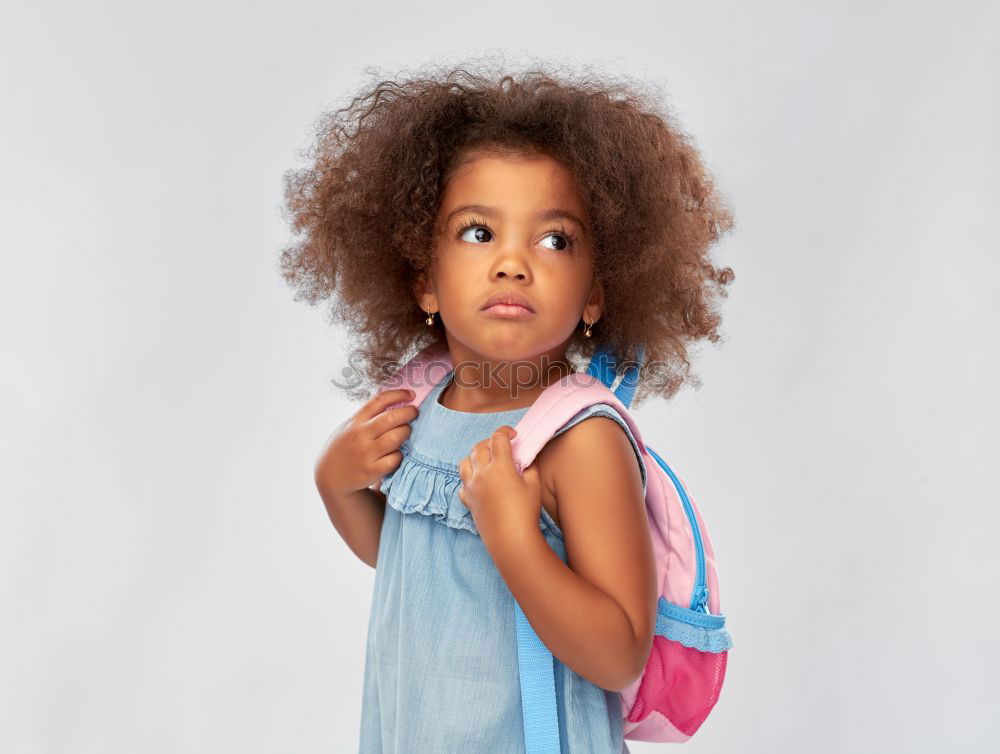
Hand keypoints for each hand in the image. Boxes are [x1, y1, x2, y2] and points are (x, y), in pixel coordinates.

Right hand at [314, 388, 418, 498]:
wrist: (330, 477)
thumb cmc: (345, 449)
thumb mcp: (349, 428)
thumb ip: (366, 417)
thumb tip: (394, 404)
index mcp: (355, 421)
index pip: (379, 401)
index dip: (398, 394)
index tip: (411, 395)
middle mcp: (360, 435)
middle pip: (390, 418)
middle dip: (408, 413)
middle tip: (414, 413)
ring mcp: (366, 453)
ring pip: (395, 437)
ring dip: (405, 432)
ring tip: (406, 432)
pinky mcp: (372, 471)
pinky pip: (394, 459)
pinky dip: (399, 455)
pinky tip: (396, 454)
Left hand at [457, 426, 542, 550]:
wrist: (510, 540)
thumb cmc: (525, 513)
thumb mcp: (534, 486)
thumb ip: (530, 467)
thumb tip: (525, 459)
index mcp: (499, 467)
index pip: (498, 439)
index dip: (505, 432)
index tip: (513, 434)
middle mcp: (481, 474)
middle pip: (479, 447)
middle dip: (490, 442)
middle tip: (501, 447)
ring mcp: (471, 487)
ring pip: (465, 462)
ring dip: (475, 457)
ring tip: (487, 462)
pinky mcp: (468, 501)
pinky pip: (463, 484)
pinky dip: (469, 479)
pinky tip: (480, 483)